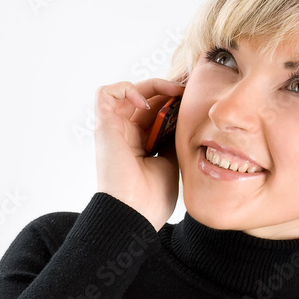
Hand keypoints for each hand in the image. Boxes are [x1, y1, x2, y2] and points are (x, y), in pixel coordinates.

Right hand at [93, 77, 185, 231]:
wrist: (136, 211)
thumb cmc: (153, 197)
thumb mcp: (172, 162)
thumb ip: (173, 139)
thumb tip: (183, 118)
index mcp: (143, 145)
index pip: (157, 113)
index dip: (173, 102)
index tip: (194, 97)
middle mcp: (127, 135)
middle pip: (146, 100)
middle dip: (168, 90)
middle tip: (189, 87)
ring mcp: (114, 129)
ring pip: (128, 92)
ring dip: (152, 86)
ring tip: (173, 91)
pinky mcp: (104, 126)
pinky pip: (106, 93)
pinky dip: (125, 89)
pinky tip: (146, 103)